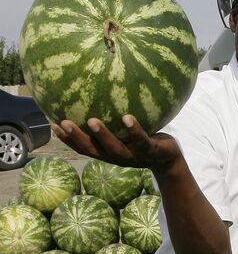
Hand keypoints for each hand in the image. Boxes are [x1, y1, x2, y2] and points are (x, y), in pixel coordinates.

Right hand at [52, 115, 182, 171]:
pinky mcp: (151, 152)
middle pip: (93, 150)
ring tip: (92, 121)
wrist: (169, 160)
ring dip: (103, 136)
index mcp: (107, 152)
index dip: (67, 139)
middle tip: (63, 123)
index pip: (84, 147)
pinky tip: (127, 117)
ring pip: (115, 149)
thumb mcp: (123, 131)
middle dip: (77, 138)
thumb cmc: (142, 141)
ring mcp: (134, 156)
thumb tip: (94, 93)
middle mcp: (117, 157)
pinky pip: (142, 141)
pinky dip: (135, 130)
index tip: (52, 124)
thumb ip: (110, 118)